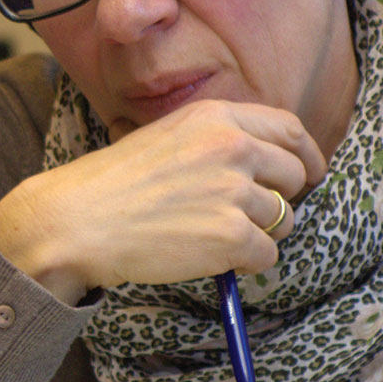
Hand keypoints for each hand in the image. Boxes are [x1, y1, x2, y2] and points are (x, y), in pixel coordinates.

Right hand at [0, 99, 324, 302]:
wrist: (76, 221)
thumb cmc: (112, 184)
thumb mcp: (167, 137)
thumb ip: (216, 140)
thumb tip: (263, 164)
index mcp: (216, 118)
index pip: (289, 130)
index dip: (305, 155)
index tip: (306, 174)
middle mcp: (233, 148)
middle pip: (294, 175)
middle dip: (281, 199)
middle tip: (248, 215)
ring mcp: (235, 193)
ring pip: (282, 219)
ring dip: (258, 234)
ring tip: (212, 236)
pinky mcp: (232, 236)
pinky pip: (266, 255)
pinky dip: (243, 264)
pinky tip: (208, 257)